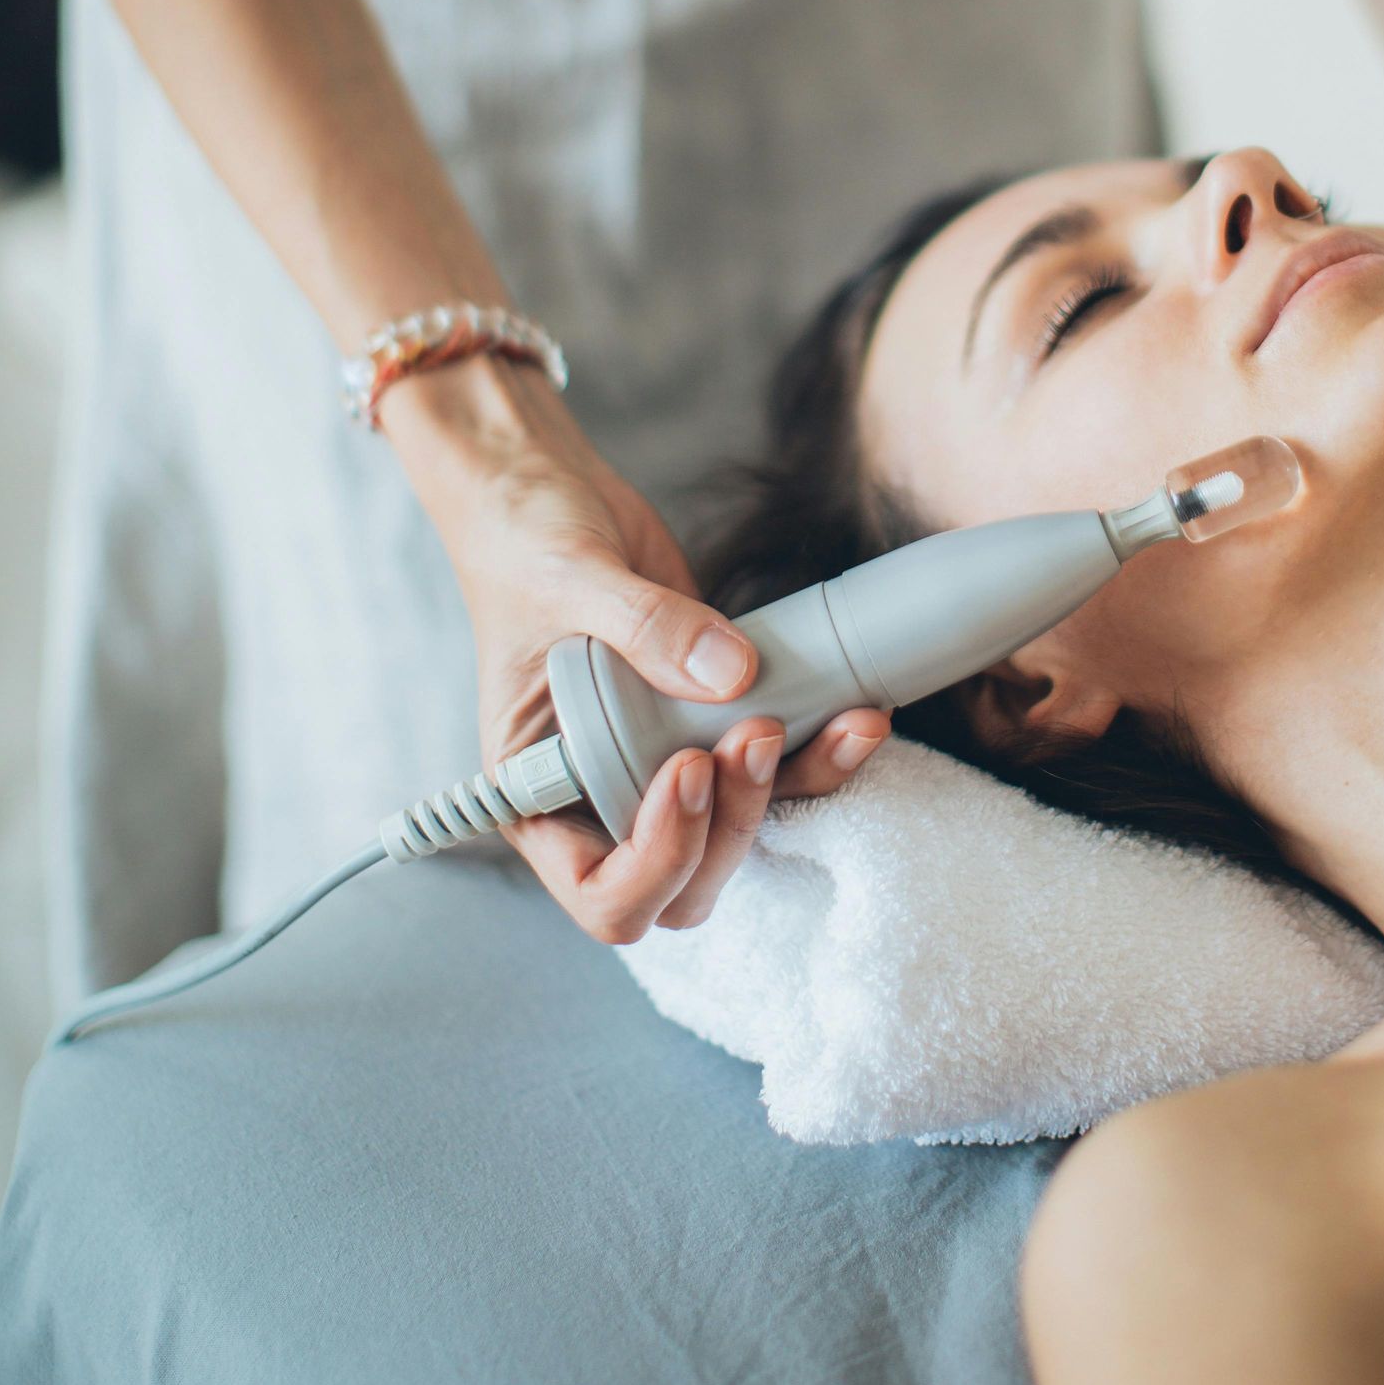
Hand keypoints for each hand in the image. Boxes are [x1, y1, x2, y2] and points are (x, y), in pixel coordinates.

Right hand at [383, 359, 890, 939]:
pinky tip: (858, 709)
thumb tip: (733, 673)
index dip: (656, 859)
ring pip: (743, 832)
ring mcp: (661, 765)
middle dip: (736, 827)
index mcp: (538, 795)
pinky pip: (776, 767)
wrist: (551, 492)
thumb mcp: (568, 576)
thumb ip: (644, 626)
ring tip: (843, 722)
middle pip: (685, 882)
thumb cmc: (525, 542)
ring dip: (798, 790)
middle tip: (757, 734)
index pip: (601, 892)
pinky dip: (822, 751)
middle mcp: (600, 798)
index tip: (687, 770)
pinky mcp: (712, 721)